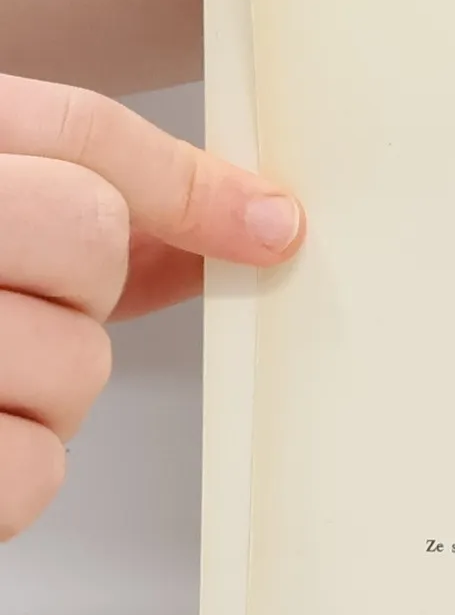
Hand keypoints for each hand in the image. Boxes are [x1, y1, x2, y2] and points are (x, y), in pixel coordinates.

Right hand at [0, 75, 302, 540]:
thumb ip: (89, 198)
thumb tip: (248, 224)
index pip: (78, 140)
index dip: (189, 187)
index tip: (268, 226)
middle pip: (88, 236)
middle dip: (84, 286)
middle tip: (12, 301)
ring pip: (75, 364)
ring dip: (45, 391)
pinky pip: (33, 471)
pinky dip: (13, 474)